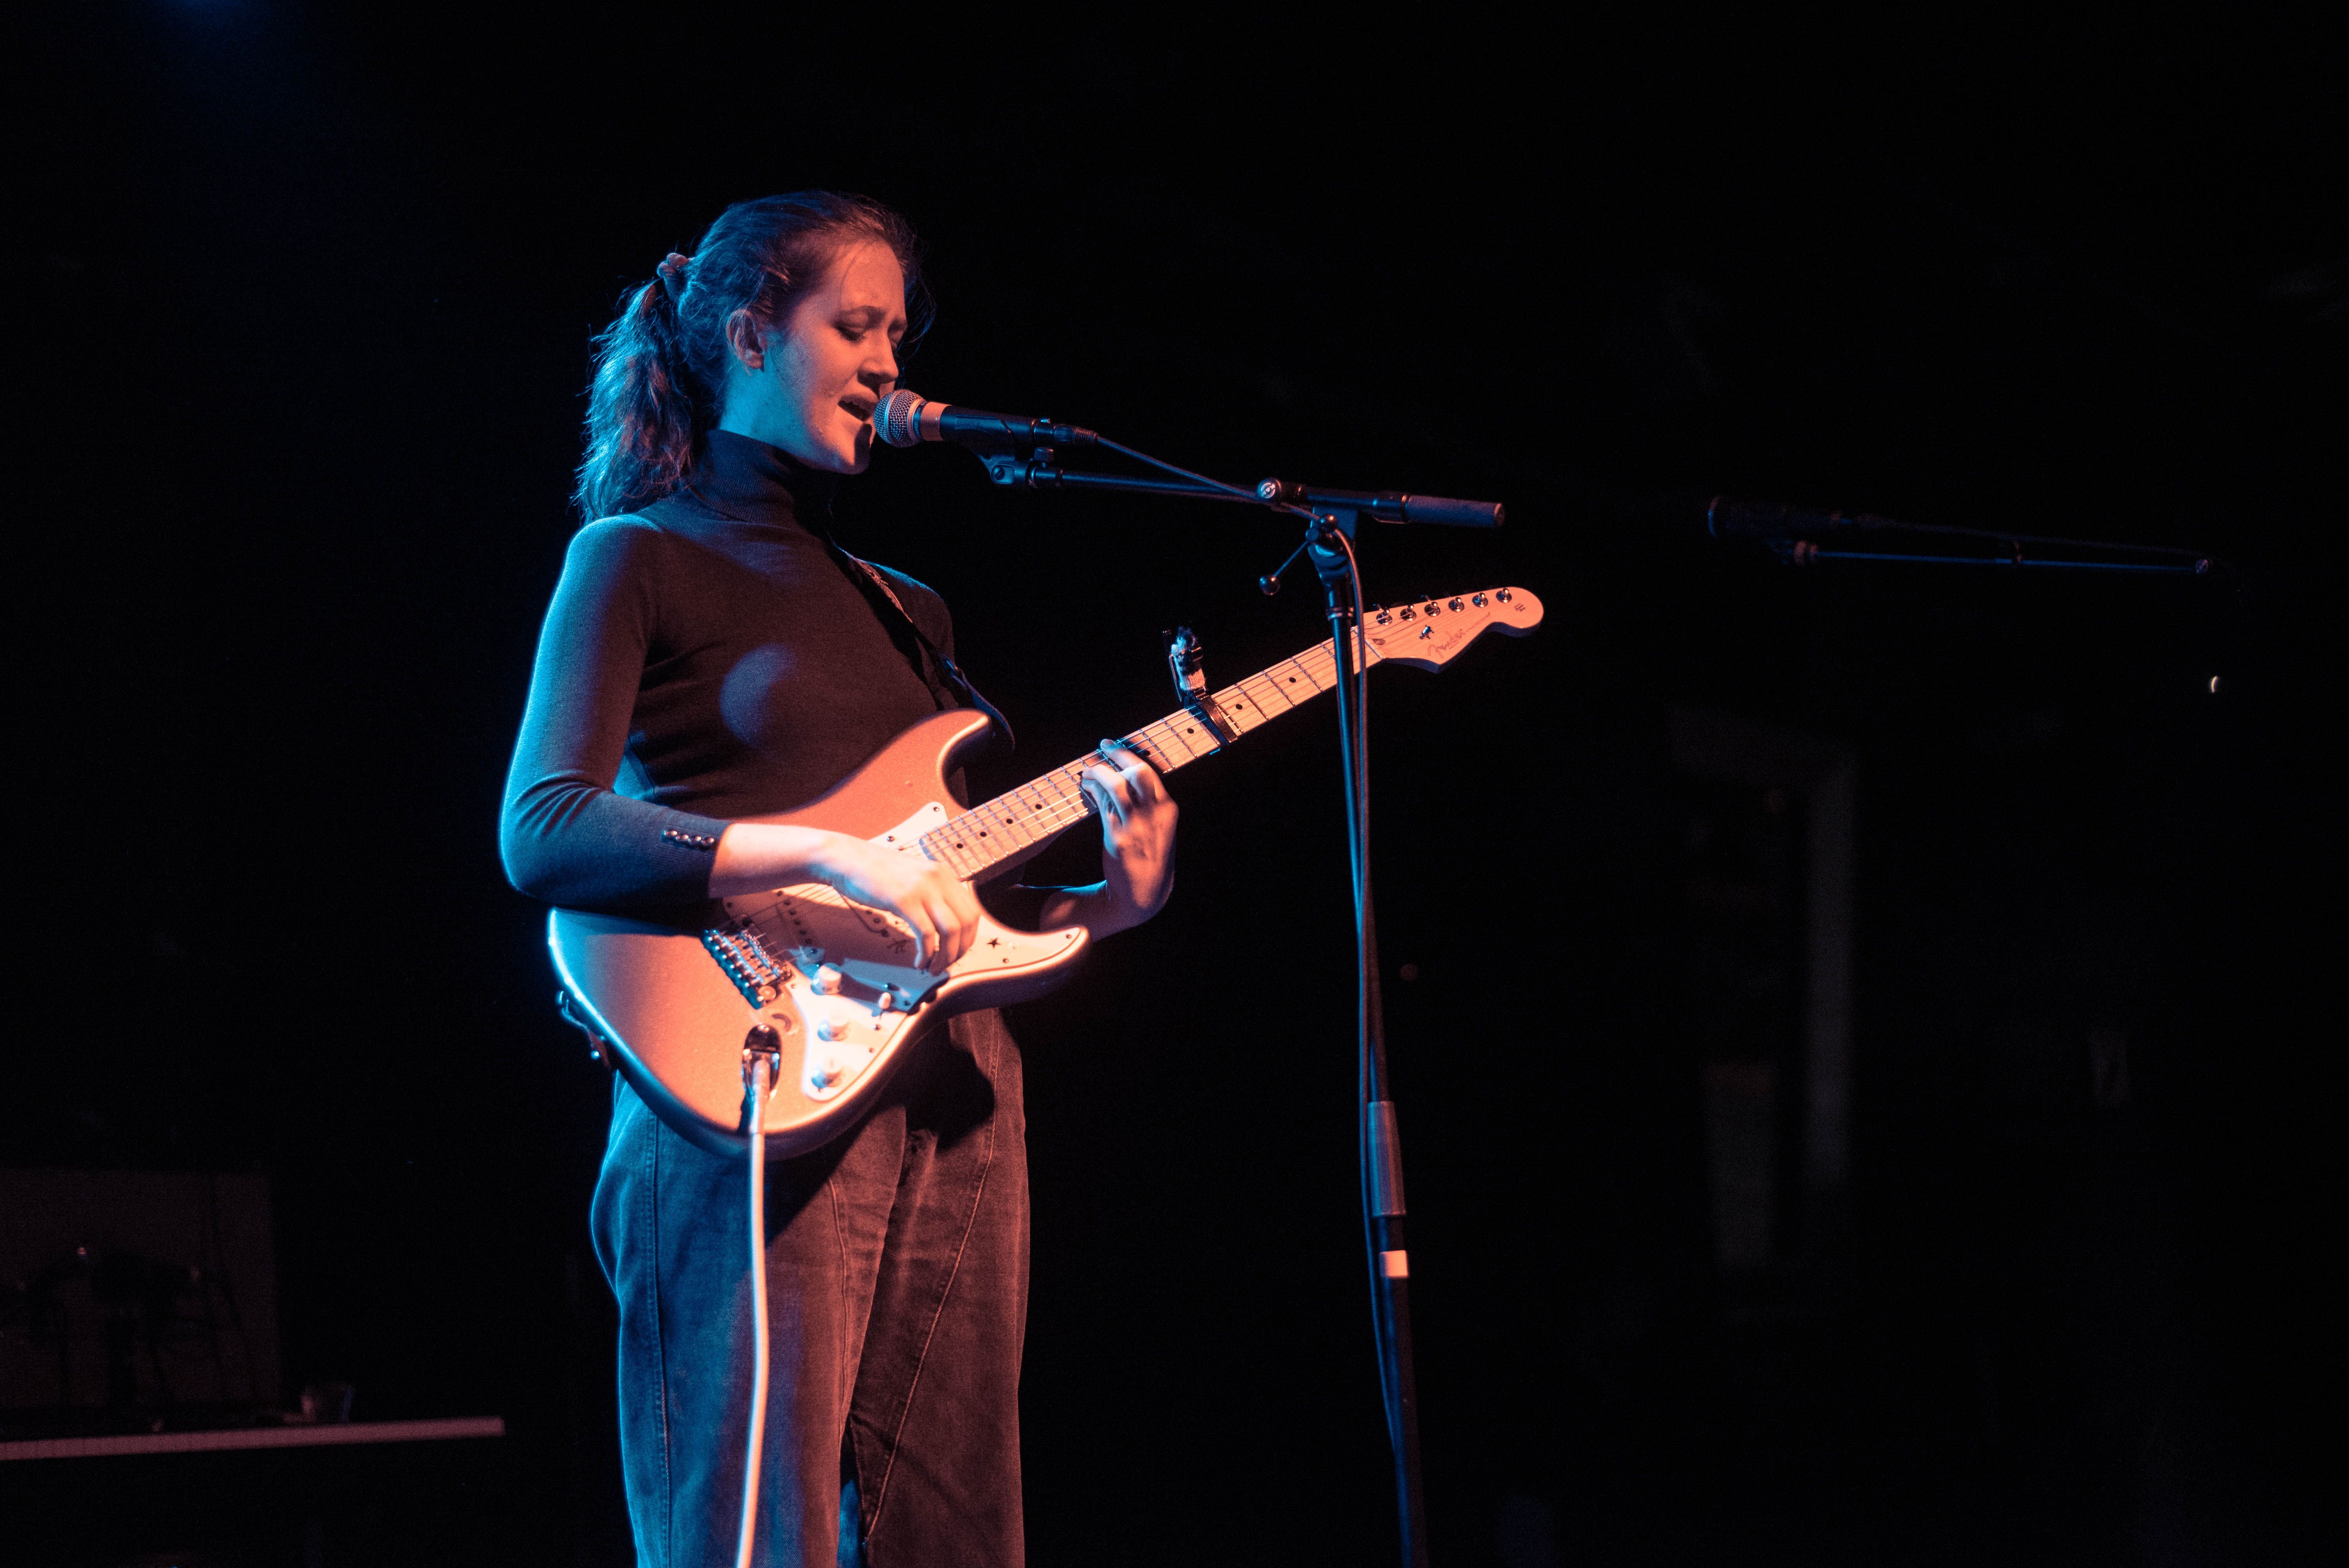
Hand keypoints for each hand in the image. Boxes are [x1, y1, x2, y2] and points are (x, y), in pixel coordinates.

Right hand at [806, 835, 984, 971]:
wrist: (847, 859)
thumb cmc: (876, 873)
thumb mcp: (914, 878)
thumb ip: (932, 896)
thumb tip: (946, 927)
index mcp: (944, 874)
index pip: (972, 912)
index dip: (969, 938)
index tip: (956, 952)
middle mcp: (939, 878)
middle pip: (967, 922)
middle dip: (960, 950)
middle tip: (947, 964)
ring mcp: (922, 888)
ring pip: (951, 930)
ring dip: (946, 956)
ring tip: (934, 968)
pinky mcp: (903, 899)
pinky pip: (925, 933)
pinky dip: (926, 953)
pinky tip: (918, 961)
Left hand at [1043, 740, 1176, 938]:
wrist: (1144, 893)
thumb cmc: (1149, 856)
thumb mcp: (1160, 828)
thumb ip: (1148, 803)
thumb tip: (1121, 775)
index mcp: (1168, 810)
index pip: (1149, 771)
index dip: (1127, 755)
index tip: (1112, 746)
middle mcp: (1155, 815)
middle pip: (1136, 772)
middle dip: (1115, 756)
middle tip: (1100, 751)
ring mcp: (1136, 827)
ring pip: (1115, 786)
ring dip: (1097, 773)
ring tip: (1087, 774)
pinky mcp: (1118, 838)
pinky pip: (1102, 806)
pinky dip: (1091, 793)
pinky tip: (1086, 791)